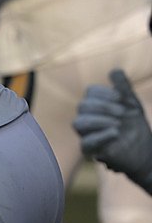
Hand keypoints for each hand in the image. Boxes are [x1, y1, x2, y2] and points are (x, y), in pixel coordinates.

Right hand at [74, 70, 151, 192]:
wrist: (144, 152)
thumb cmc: (135, 128)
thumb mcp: (133, 105)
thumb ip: (123, 89)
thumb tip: (115, 70)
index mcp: (95, 105)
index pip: (90, 92)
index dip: (104, 93)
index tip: (121, 98)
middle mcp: (87, 118)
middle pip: (83, 106)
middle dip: (104, 107)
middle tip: (123, 113)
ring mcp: (87, 134)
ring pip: (78, 123)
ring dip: (99, 121)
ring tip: (118, 124)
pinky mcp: (91, 151)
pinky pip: (85, 143)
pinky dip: (100, 136)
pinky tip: (115, 133)